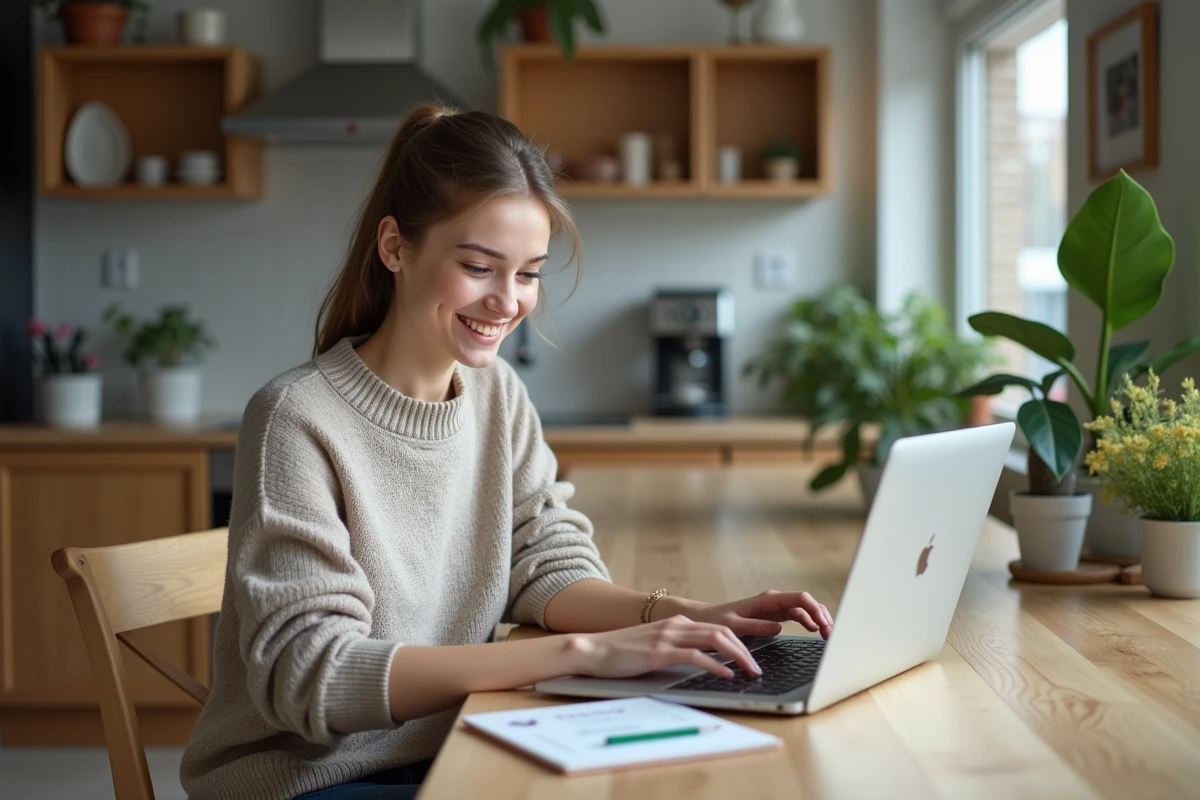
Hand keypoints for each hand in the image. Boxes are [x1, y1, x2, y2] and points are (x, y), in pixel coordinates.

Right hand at [567, 616, 762, 679]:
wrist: (592, 650)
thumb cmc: (621, 652)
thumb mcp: (655, 645)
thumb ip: (677, 647)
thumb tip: (702, 662)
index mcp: (677, 622)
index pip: (717, 628)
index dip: (739, 642)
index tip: (751, 657)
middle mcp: (676, 625)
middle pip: (722, 631)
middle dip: (745, 649)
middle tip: (757, 668)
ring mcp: (668, 636)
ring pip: (715, 640)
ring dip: (738, 656)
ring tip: (750, 671)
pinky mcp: (660, 651)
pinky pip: (695, 655)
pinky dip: (716, 665)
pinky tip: (726, 674)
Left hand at [688, 590, 832, 639]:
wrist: (706, 619)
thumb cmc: (717, 621)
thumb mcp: (733, 626)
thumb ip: (755, 626)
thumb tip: (779, 628)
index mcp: (767, 600)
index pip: (799, 598)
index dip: (815, 610)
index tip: (824, 625)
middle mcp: (774, 601)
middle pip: (807, 603)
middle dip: (821, 615)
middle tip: (831, 634)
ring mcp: (775, 608)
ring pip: (804, 609)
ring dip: (818, 619)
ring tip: (828, 634)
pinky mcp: (774, 615)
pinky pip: (797, 616)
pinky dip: (809, 622)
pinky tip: (815, 630)